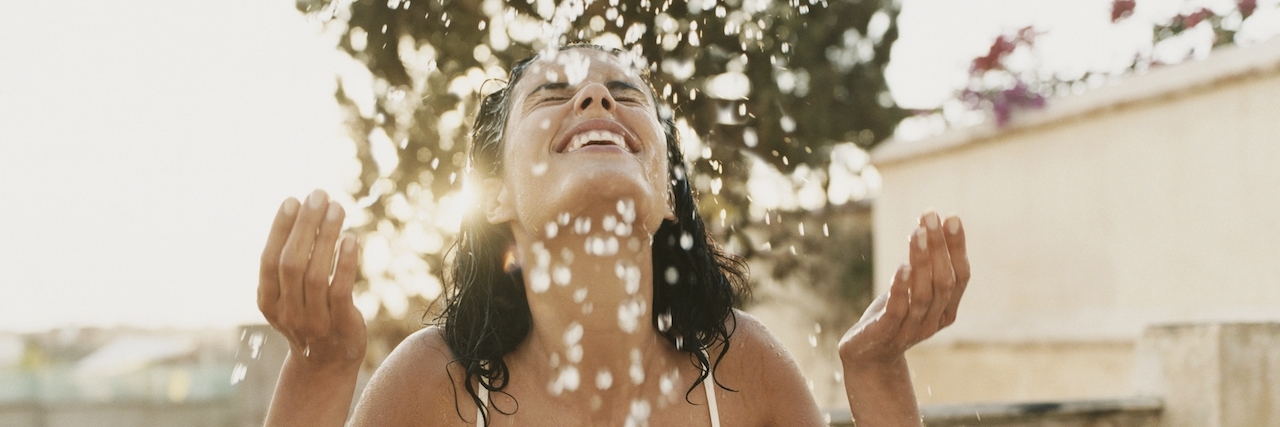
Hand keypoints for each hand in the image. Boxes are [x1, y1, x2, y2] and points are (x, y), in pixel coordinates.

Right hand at [258, 189, 365, 371]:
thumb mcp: (290, 294)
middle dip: (304, 226)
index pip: (269, 261)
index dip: (279, 230)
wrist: (327, 363)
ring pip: (316, 274)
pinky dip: (345, 262)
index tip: (292, 201)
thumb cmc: (310, 316)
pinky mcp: (340, 324)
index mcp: (268, 301)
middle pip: (291, 263)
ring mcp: (313, 321)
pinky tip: (351, 238)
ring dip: (326, 237)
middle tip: (318, 195)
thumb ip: (291, 264)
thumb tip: (303, 213)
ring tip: (337, 208)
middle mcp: (286, 312)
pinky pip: (341, 289)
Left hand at [838, 212, 968, 364]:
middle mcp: (933, 321)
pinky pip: (898, 310)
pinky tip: (902, 266)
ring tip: (917, 232)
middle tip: (931, 216)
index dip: (957, 248)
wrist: (867, 357)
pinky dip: (901, 288)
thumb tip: (933, 226)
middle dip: (939, 247)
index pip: (960, 277)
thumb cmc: (892, 317)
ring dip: (922, 261)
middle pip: (943, 282)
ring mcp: (911, 330)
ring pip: (923, 294)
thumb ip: (925, 269)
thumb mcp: (911, 291)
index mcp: (946, 311)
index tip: (951, 217)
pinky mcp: (886, 334)